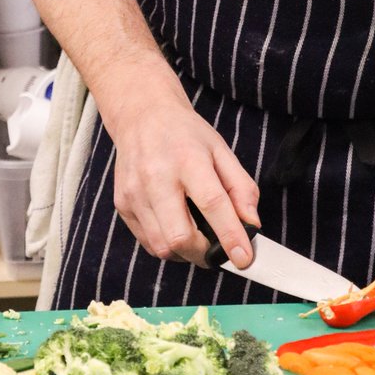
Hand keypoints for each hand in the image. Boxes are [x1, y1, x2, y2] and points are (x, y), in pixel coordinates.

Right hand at [108, 80, 260, 270]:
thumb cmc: (185, 134)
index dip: (229, 235)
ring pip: (162, 246)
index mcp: (188, 159)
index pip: (211, 203)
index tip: (243, 258)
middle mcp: (157, 177)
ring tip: (198, 240)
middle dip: (204, 253)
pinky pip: (147, 242)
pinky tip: (176, 229)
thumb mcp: (221, 150)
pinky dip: (167, 246)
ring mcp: (135, 193)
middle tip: (218, 251)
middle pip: (180, 235)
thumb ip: (241, 187)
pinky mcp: (122, 204)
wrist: (142, 116)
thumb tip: (251, 224)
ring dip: (186, 253)